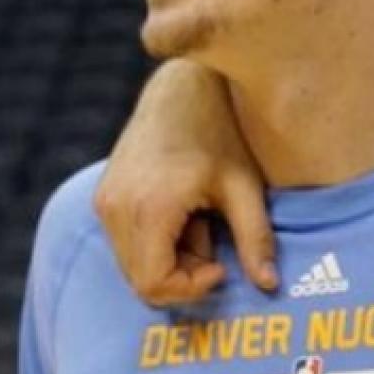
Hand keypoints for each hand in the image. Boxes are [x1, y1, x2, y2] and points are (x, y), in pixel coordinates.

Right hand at [93, 60, 278, 304]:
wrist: (183, 86)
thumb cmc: (221, 133)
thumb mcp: (245, 187)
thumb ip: (256, 239)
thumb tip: (269, 285)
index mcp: (150, 207)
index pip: (154, 284)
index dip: (191, 287)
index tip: (222, 265)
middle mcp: (116, 207)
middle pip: (141, 280)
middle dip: (183, 273)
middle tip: (214, 237)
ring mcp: (105, 201)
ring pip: (133, 264)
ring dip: (172, 258)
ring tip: (202, 219)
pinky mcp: (104, 196)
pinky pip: (127, 243)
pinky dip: (158, 242)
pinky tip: (186, 211)